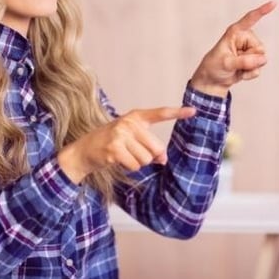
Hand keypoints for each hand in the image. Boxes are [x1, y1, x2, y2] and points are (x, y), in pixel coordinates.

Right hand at [57, 106, 196, 183]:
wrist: (84, 150)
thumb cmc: (112, 143)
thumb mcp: (131, 139)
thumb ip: (149, 146)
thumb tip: (163, 159)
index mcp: (135, 116)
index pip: (159, 113)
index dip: (177, 112)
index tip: (193, 111)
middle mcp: (129, 122)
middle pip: (156, 148)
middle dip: (149, 156)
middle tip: (134, 153)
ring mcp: (120, 134)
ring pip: (146, 159)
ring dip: (137, 163)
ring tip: (123, 155)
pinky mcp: (114, 148)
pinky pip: (135, 166)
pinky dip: (129, 168)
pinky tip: (117, 160)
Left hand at [190, 1, 275, 96]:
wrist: (213, 80)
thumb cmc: (214, 66)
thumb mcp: (226, 63)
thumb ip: (244, 61)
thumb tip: (262, 59)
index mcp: (235, 32)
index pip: (250, 19)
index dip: (262, 11)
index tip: (273, 3)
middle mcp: (245, 39)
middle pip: (260, 48)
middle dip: (250, 59)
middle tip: (234, 62)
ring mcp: (250, 50)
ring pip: (262, 59)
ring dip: (249, 67)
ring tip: (236, 67)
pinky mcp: (253, 60)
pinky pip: (259, 68)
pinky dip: (250, 74)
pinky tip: (240, 73)